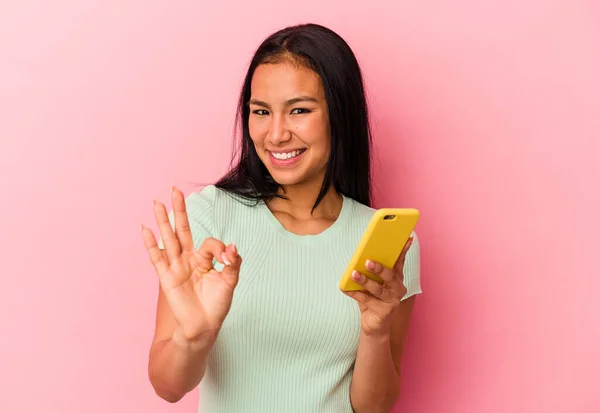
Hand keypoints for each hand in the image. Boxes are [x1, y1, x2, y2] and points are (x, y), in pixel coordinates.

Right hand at [141, 186, 241, 343]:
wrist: (204, 326)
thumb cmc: (217, 305)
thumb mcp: (230, 282)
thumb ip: (233, 263)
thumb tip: (233, 246)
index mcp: (204, 259)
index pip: (210, 242)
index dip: (220, 247)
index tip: (227, 257)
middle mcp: (188, 259)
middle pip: (182, 229)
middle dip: (179, 210)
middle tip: (175, 189)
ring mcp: (176, 267)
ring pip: (168, 239)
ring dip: (163, 220)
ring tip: (156, 202)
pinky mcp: (167, 278)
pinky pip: (157, 258)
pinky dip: (151, 244)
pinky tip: (145, 229)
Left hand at [344, 237, 413, 335]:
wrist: (374, 324)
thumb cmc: (373, 299)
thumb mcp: (374, 283)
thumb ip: (371, 272)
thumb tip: (361, 256)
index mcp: (396, 279)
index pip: (399, 262)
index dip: (402, 251)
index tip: (406, 239)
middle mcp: (398, 289)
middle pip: (390, 276)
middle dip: (379, 268)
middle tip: (368, 262)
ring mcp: (392, 301)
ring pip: (378, 289)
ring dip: (365, 281)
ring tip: (354, 274)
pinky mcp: (384, 312)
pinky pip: (367, 300)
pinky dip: (355, 293)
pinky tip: (345, 288)